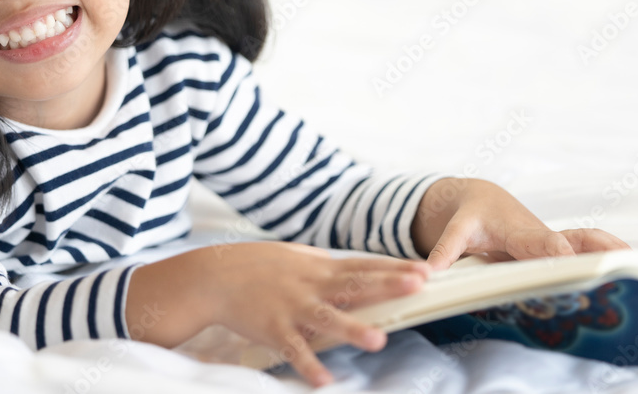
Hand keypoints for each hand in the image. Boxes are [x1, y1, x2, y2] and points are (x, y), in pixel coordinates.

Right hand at [126, 241, 429, 386]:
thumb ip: (322, 263)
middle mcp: (309, 285)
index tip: (423, 269)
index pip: (362, 266)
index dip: (392, 268)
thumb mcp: (293, 256)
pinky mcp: (272, 329)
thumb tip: (349, 265)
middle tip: (417, 286)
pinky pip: (293, 349)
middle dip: (386, 285)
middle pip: (354, 285)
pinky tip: (324, 381)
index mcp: (318, 267)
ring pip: (326, 318)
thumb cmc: (256, 266)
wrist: (214, 276)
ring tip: (378, 339)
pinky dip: (307, 365)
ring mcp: (291, 307)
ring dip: (352, 329)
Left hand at [411, 178, 630, 270]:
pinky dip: (609, 252)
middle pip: (569, 242)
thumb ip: (445, 250)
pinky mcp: (558, 247)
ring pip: (585, 240)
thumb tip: (428, 272)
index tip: (566, 260)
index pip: (539, 243)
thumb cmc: (470, 216)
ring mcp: (552, 241)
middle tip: (612, 265)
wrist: (481, 198)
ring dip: (608, 249)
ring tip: (635, 263)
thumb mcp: (455, 230)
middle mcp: (540, 235)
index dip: (552, 252)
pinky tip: (632, 262)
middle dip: (590, 253)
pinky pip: (588, 246)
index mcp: (516, 231)